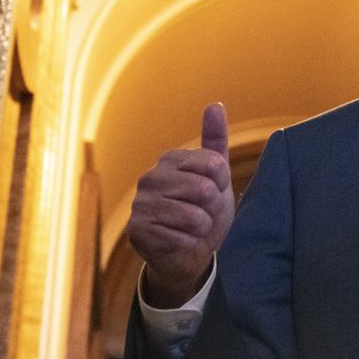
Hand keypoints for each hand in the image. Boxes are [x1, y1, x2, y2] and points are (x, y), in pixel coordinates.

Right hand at [127, 103, 235, 305]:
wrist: (190, 253)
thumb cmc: (204, 212)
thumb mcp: (217, 177)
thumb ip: (215, 141)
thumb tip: (214, 105)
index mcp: (170, 159)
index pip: (215, 164)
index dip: (222, 184)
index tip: (213, 192)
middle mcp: (150, 177)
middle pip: (204, 190)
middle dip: (212, 209)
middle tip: (202, 215)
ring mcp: (140, 203)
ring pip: (193, 216)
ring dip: (201, 229)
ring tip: (191, 229)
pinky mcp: (137, 230)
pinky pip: (180, 237)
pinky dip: (187, 244)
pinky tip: (178, 242)